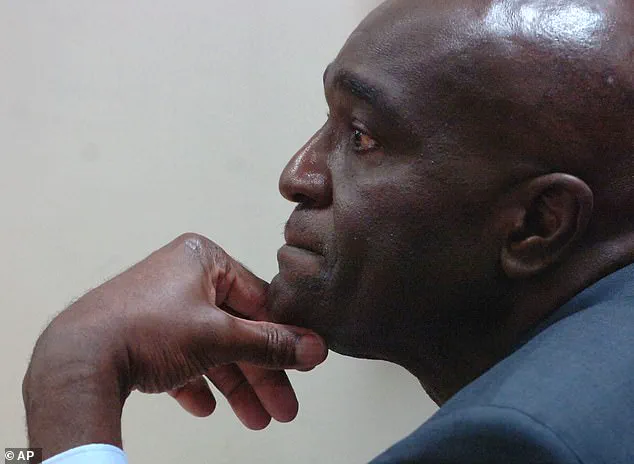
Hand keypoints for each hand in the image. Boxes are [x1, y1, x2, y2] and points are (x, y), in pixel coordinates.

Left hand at [23, 234, 327, 458]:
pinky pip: (179, 356)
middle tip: (281, 407)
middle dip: (259, 374)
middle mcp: (182, 276)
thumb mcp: (219, 338)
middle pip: (236, 329)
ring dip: (234, 385)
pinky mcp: (140, 331)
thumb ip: (269, 344)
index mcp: (203, 259)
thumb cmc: (143, 331)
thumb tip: (313, 348)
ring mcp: (159, 304)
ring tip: (253, 419)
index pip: (257, 300)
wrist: (75, 361)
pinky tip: (204, 406)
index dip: (282, 336)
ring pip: (210, 347)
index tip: (303, 364)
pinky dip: (195, 381)